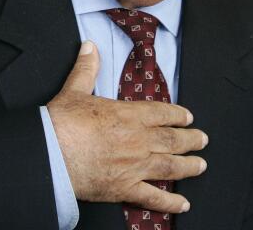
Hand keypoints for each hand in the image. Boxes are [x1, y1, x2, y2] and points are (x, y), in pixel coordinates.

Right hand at [46, 41, 207, 213]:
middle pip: (173, 140)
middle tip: (203, 140)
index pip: (162, 113)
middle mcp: (138, 140)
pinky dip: (170, 203)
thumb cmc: (61, 123)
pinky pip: (153, 197)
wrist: (49, 154)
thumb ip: (87, 68)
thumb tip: (89, 47)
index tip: (188, 117)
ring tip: (201, 165)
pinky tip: (182, 205)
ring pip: (170, 167)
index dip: (178, 115)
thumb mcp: (75, 90)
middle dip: (191, 140)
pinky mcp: (124, 188)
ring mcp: (134, 166)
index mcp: (129, 115)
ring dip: (188, 166)